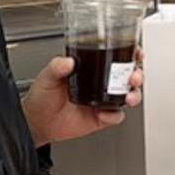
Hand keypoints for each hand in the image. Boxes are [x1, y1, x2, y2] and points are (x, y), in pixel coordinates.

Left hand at [22, 54, 142, 146]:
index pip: (117, 57)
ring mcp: (102, 101)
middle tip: (133, 76)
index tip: (136, 52)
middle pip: (129, 76)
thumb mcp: (47, 77)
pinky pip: (115, 116)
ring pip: (128, 96)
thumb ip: (56, 67)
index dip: (131, 53)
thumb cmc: (41, 97)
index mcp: (92, 69)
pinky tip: (106, 113)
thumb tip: (67, 61)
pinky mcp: (100, 118)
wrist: (36, 123)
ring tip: (128, 96)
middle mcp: (101, 84)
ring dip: (134, 94)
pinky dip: (115, 115)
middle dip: (137, 74)